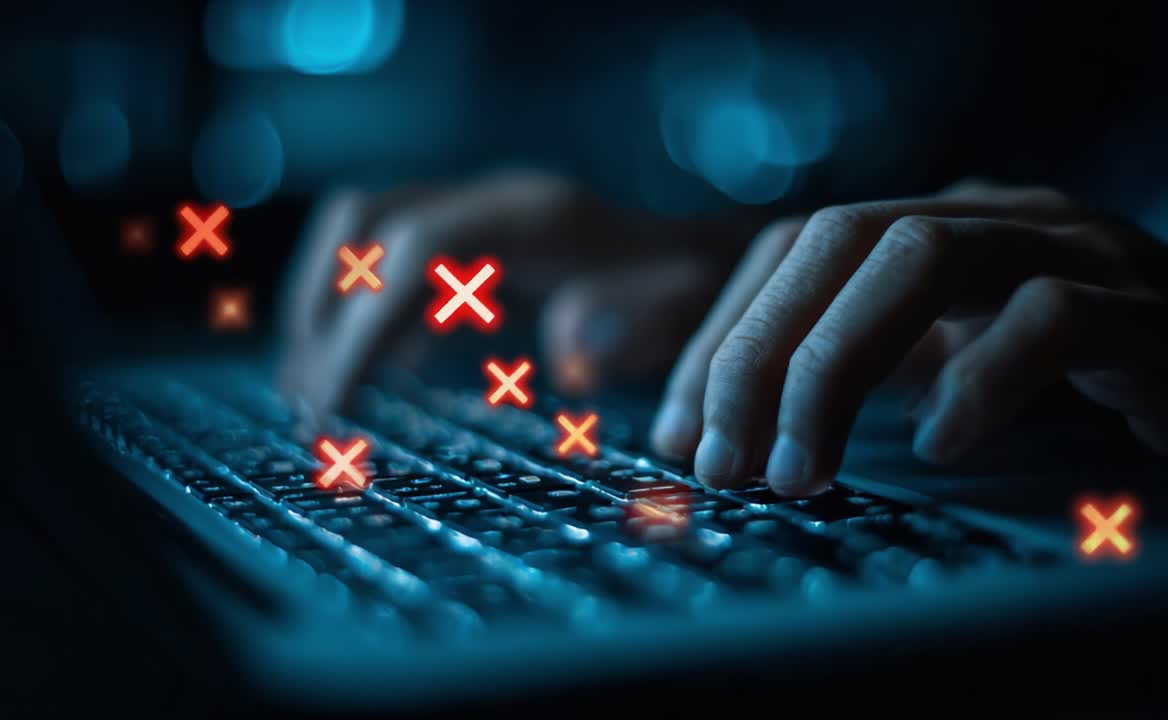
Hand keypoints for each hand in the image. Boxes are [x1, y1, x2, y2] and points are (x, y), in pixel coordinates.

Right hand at [278, 171, 730, 412]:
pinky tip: (374, 375)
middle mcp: (494, 203)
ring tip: (318, 391)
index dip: (361, 325)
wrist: (707, 255)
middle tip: (312, 403)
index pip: (414, 253)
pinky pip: (395, 262)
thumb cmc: (698, 290)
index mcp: (534, 216)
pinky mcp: (477, 243)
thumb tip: (567, 349)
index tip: (334, 404)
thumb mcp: (682, 308)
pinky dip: (368, 312)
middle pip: (367, 226)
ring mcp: (480, 216)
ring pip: (366, 235)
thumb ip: (630, 322)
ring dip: (333, 306)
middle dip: (326, 310)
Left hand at [650, 180, 1167, 495]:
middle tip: (723, 464)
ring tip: (801, 470)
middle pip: (837, 240)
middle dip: (758, 355)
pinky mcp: (1150, 311)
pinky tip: (940, 447)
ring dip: (835, 366)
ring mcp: (1073, 251)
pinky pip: (1050, 318)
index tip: (679, 435)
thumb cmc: (1089, 379)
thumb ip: (858, 375)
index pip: (793, 249)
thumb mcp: (949, 363)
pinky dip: (980, 380)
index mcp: (934, 229)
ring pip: (924, 258)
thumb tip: (729, 429)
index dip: (723, 336)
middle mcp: (992, 220)